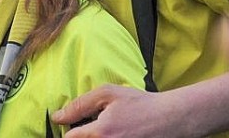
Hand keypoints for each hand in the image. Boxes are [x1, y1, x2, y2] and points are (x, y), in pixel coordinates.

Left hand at [51, 84, 180, 137]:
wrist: (171, 119)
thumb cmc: (140, 104)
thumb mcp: (108, 94)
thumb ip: (80, 104)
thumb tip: (57, 116)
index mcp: (100, 133)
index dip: (69, 129)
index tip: (74, 125)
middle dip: (83, 135)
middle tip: (93, 126)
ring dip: (94, 137)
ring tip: (107, 130)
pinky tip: (116, 134)